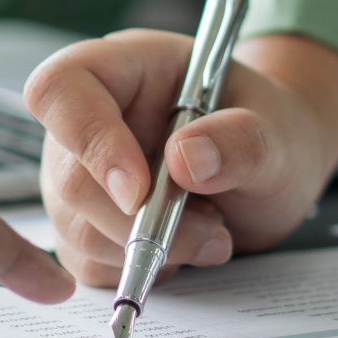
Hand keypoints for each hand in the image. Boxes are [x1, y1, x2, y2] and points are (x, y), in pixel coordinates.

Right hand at [24, 30, 337, 286]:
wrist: (273, 173)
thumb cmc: (269, 134)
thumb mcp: (275, 133)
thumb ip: (240, 140)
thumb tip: (185, 158)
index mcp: (126, 69)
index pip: (62, 88)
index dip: (90, 141)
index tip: (140, 192)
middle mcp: (91, 120)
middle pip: (70, 180)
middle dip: (139, 224)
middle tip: (211, 231)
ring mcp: (82, 175)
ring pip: (78, 231)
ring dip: (149, 250)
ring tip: (211, 231)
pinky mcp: (88, 224)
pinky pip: (90, 264)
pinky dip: (142, 269)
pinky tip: (185, 247)